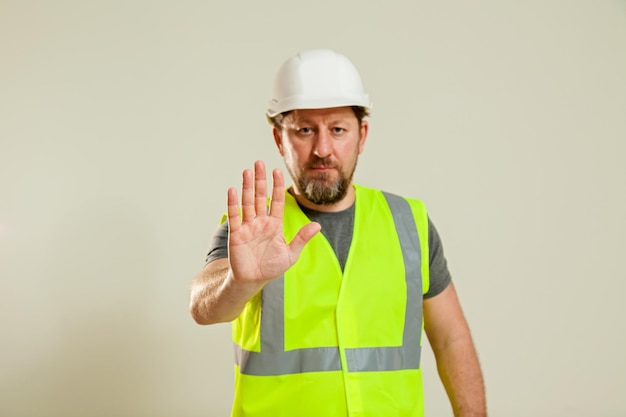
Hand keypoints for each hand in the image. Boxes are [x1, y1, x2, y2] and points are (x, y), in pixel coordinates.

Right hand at [227, 160, 320, 284]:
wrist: (254, 281)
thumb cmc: (271, 267)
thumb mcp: (291, 254)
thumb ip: (302, 238)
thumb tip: (318, 226)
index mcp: (274, 224)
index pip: (277, 200)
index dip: (277, 186)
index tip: (277, 170)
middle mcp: (260, 221)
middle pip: (260, 196)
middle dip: (260, 180)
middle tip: (259, 163)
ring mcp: (248, 226)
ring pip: (247, 202)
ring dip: (247, 187)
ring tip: (247, 171)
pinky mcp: (236, 234)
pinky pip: (235, 216)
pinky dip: (233, 203)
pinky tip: (233, 190)